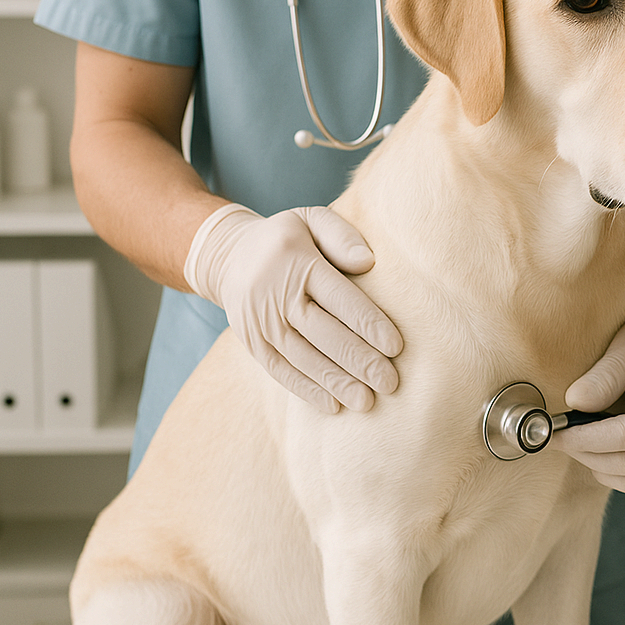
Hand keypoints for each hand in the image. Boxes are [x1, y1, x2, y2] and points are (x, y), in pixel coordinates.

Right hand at [184, 203, 402, 412]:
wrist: (229, 255)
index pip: (339, 298)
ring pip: (302, 358)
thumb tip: (368, 263)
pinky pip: (280, 371)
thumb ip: (341, 236)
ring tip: (367, 401)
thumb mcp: (311, 219)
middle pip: (323, 333)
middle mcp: (275, 295)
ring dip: (336, 382)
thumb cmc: (288, 237)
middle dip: (358, 361)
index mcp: (296, 262)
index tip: (395, 347)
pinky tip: (333, 405)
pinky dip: (306, 390)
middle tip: (390, 383)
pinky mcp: (252, 343)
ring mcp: (260, 323)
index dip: (367, 324)